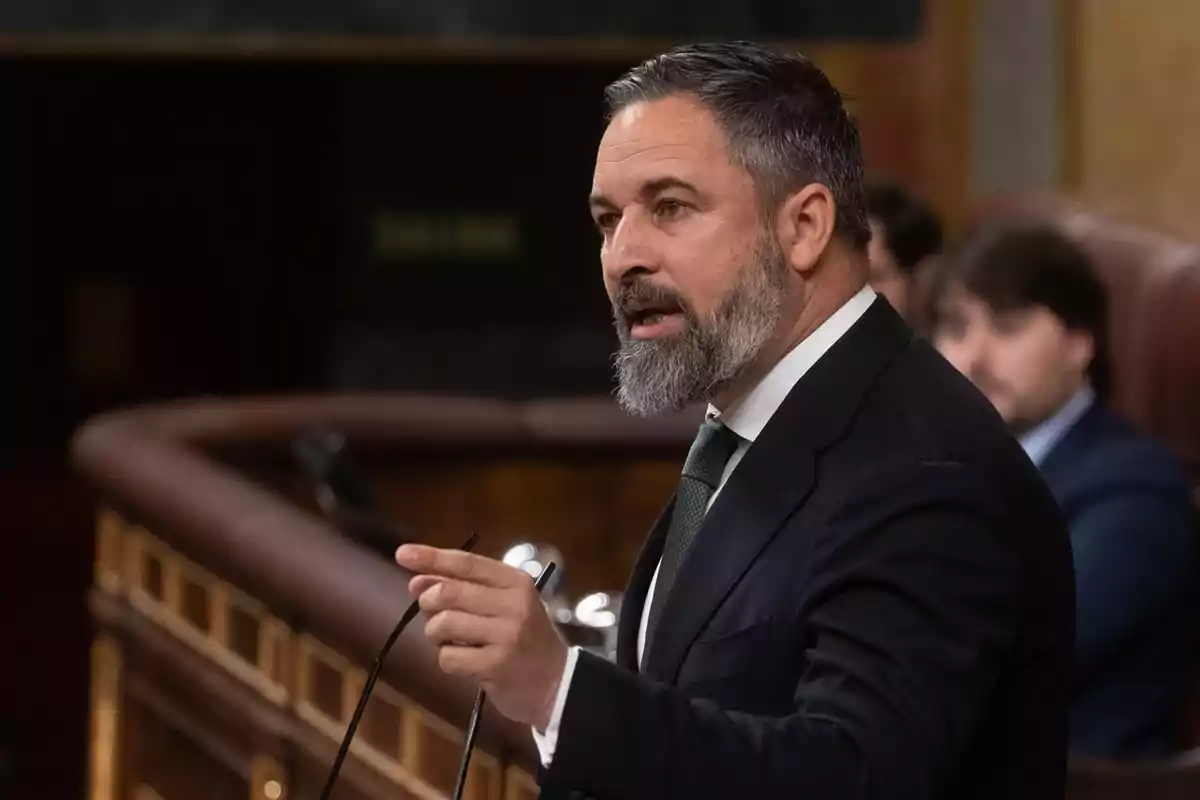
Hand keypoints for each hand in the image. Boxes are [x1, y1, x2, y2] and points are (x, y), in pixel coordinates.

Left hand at [395, 543, 567, 730]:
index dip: (432, 557)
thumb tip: (416, 581)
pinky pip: (447, 657)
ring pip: (443, 624)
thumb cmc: (523, 638)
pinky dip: (447, 660)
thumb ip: (462, 589)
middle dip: (428, 603)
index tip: (403, 553)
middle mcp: (514, 604)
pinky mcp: (496, 666)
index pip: (467, 563)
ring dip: (436, 634)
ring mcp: (507, 635)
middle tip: (433, 614)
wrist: (554, 683)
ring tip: (454, 641)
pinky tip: (467, 662)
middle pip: (448, 593)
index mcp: (516, 582)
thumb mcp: (501, 605)